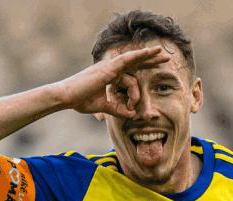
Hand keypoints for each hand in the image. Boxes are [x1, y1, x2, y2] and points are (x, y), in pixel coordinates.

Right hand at [53, 46, 170, 118]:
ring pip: (133, 68)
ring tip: (159, 61)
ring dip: (146, 66)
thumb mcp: (104, 107)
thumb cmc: (80, 101)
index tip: (157, 69)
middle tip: (166, 57)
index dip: (143, 68)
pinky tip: (150, 52)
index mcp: (109, 74)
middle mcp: (111, 68)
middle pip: (135, 62)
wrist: (66, 97)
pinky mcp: (108, 68)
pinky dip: (139, 56)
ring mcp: (110, 66)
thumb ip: (118, 109)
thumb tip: (131, 115)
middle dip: (151, 59)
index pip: (131, 71)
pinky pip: (127, 60)